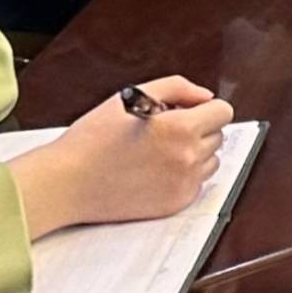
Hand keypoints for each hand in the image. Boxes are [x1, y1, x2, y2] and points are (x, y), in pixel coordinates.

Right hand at [4, 79, 230, 237]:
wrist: (68, 182)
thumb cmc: (94, 138)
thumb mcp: (134, 95)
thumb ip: (178, 88)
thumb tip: (206, 96)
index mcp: (180, 129)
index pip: (223, 112)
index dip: (204, 108)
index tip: (186, 111)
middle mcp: (187, 158)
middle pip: (217, 135)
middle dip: (197, 129)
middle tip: (164, 131)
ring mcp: (182, 185)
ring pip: (210, 161)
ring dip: (193, 153)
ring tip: (158, 152)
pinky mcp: (174, 205)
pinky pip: (195, 184)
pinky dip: (181, 176)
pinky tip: (153, 171)